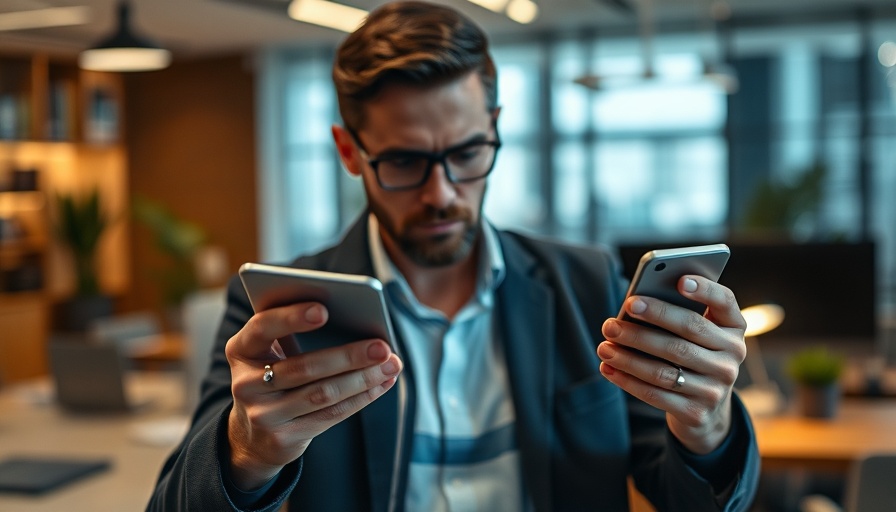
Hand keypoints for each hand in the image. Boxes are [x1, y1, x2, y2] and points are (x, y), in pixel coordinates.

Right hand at [224, 302, 402, 488]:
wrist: (252, 435)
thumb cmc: (273, 376)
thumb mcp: (271, 352)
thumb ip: (293, 331)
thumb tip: (354, 317)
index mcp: (240, 349)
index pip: (262, 328)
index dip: (291, 318)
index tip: (324, 310)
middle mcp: (245, 383)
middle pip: (303, 367)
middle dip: (348, 355)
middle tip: (382, 345)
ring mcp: (262, 414)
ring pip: (322, 394)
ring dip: (363, 379)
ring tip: (391, 364)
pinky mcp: (282, 439)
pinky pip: (330, 415)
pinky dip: (361, 397)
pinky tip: (382, 383)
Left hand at [597, 275, 746, 453]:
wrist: (705, 409)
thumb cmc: (690, 354)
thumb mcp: (694, 335)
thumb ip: (674, 315)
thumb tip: (633, 306)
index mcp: (733, 327)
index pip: (724, 301)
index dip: (705, 289)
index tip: (679, 280)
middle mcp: (732, 356)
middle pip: (688, 332)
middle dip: (647, 323)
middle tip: (613, 320)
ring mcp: (718, 387)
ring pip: (666, 367)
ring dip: (629, 357)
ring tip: (603, 347)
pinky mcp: (698, 412)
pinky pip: (656, 394)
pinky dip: (627, 380)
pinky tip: (608, 368)